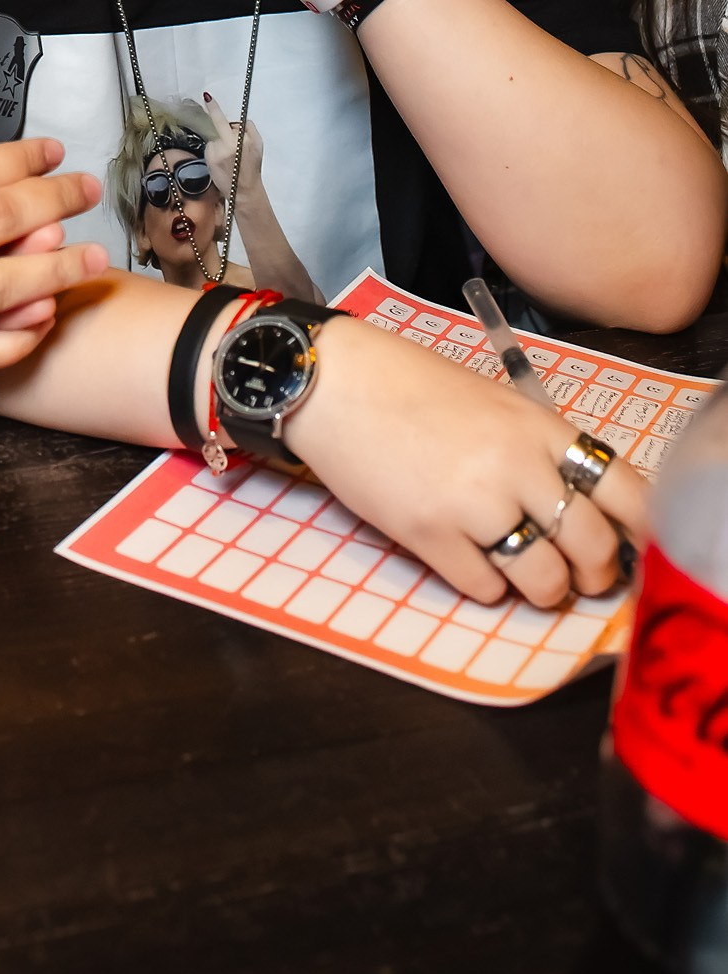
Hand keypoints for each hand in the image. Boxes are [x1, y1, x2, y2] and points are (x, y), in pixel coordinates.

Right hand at [288, 315, 645, 605]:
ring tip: (528, 577)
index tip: (631, 544)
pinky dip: (486, 586)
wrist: (335, 383)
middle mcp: (517, 466)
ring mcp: (473, 504)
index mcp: (540, 427)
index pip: (625, 490)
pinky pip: (485, 590)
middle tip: (580, 575)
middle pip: (593, 547)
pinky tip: (471, 561)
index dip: (639, 529)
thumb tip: (583, 508)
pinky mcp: (430, 536)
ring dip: (544, 590)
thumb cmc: (412, 386)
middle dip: (594, 574)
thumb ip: (541, 449)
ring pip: (545, 581)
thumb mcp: (496, 404)